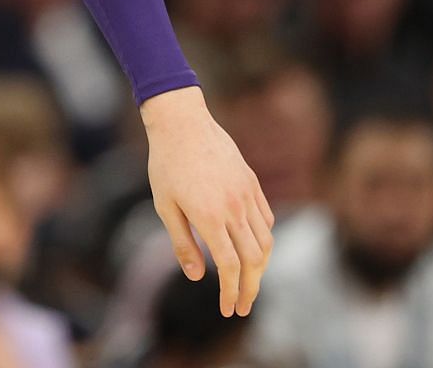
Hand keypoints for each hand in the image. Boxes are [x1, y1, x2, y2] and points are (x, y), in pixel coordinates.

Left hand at [141, 86, 274, 316]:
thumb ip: (182, 243)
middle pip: (253, 260)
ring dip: (260, 268)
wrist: (182, 123)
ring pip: (265, 241)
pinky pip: (266, 219)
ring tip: (249, 282)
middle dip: (250, 289)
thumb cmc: (166, 165)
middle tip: (242, 307)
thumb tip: (197, 277)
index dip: (230, 292)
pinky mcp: (252, 183)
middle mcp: (234, 208)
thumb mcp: (165, 206)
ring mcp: (247, 194)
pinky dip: (263, 240)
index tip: (227, 309)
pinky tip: (252, 248)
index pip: (230, 266)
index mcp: (210, 216)